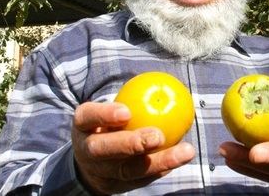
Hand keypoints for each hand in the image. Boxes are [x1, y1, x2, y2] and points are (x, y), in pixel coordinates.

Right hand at [72, 102, 195, 194]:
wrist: (92, 162)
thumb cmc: (109, 124)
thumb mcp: (109, 110)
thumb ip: (130, 99)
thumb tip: (167, 83)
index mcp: (83, 125)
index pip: (87, 117)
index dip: (104, 114)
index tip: (126, 112)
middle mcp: (86, 150)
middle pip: (101, 149)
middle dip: (130, 144)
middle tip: (158, 136)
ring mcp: (100, 171)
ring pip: (127, 170)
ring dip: (159, 161)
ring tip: (185, 152)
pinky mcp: (115, 186)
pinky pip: (140, 180)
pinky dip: (161, 169)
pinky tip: (179, 159)